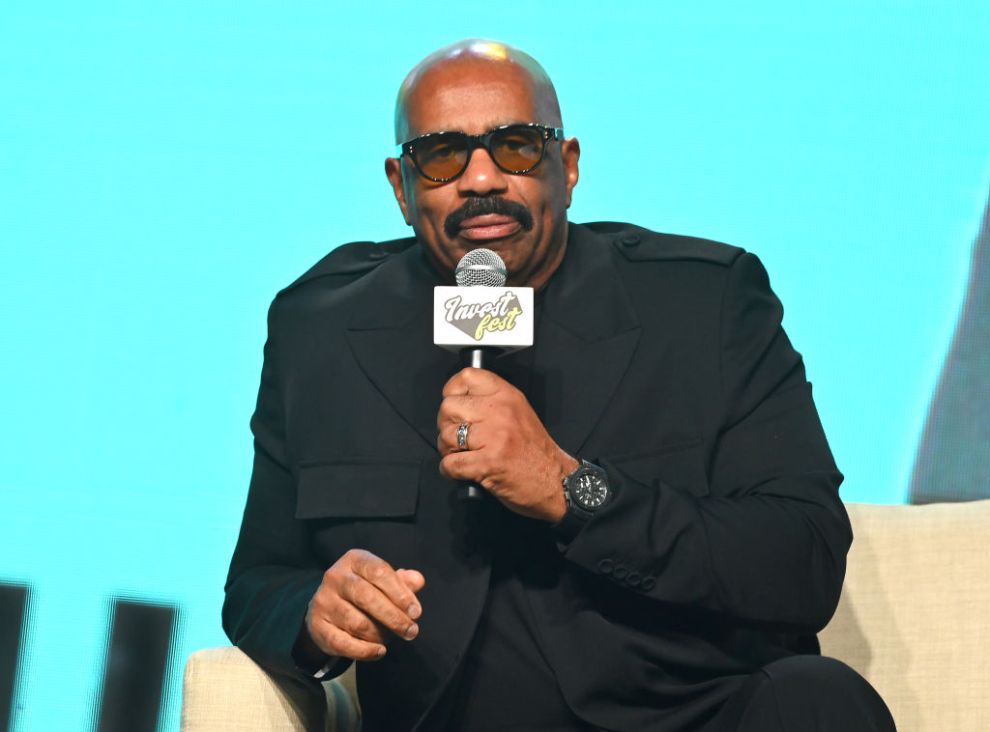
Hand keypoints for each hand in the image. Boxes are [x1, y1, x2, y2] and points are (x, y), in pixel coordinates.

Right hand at [303, 549, 424, 661]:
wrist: (327, 608)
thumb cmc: (363, 591)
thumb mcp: (382, 581)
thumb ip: (402, 581)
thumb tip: (418, 580)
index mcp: (354, 560)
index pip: (379, 572)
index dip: (401, 593)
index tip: (416, 612)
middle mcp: (335, 577)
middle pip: (367, 597)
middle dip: (394, 617)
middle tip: (411, 631)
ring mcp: (323, 601)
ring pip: (357, 623)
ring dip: (380, 635)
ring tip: (391, 638)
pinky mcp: (317, 626)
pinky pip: (343, 643)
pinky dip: (365, 651)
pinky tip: (379, 651)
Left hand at [437, 367, 577, 521]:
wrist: (556, 481)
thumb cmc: (536, 452)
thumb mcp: (519, 413)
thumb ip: (493, 402)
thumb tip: (460, 401)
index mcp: (508, 396)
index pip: (467, 377)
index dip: (452, 390)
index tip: (453, 403)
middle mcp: (499, 412)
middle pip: (449, 407)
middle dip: (446, 425)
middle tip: (456, 436)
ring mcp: (493, 438)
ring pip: (447, 436)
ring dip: (448, 449)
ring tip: (461, 455)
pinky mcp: (487, 463)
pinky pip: (450, 463)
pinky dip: (449, 470)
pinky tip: (460, 470)